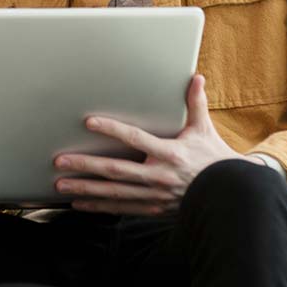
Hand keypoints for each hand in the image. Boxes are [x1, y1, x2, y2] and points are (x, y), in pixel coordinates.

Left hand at [53, 73, 239, 215]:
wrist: (226, 196)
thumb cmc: (212, 159)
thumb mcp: (204, 129)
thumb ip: (196, 103)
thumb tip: (196, 77)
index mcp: (170, 153)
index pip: (135, 139)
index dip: (112, 129)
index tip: (89, 122)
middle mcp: (158, 176)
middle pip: (115, 170)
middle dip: (85, 166)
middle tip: (59, 161)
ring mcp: (153, 196)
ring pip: (113, 193)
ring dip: (85, 188)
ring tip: (60, 184)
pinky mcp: (151, 209)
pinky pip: (120, 209)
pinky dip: (98, 206)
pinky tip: (78, 203)